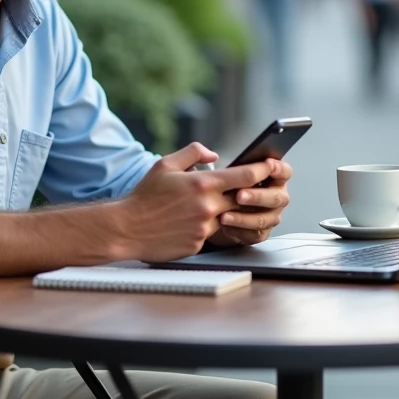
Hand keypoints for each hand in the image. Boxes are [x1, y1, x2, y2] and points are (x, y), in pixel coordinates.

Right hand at [120, 143, 277, 261]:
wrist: (126, 228)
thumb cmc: (145, 195)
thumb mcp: (165, 164)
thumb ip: (193, 153)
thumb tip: (214, 154)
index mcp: (202, 184)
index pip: (245, 176)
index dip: (262, 170)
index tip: (271, 166)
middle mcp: (208, 207)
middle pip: (243, 199)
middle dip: (248, 193)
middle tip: (251, 188)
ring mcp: (204, 228)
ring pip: (227, 217)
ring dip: (224, 212)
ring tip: (209, 206)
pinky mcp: (198, 245)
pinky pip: (211, 234)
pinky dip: (206, 228)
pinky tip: (189, 224)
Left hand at [207, 159, 291, 247]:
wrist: (218, 213)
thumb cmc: (227, 188)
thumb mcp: (227, 172)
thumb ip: (227, 164)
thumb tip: (212, 156)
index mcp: (274, 178)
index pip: (284, 172)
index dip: (278, 169)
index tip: (268, 165)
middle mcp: (277, 196)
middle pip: (276, 197)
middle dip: (257, 196)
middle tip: (239, 196)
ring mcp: (271, 216)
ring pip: (265, 219)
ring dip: (244, 218)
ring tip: (224, 216)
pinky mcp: (262, 233)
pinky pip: (255, 234)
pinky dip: (239, 231)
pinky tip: (226, 227)